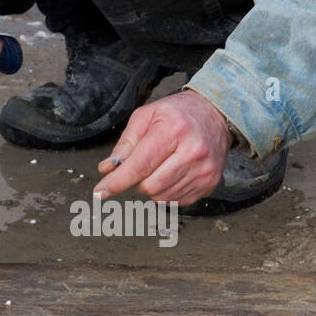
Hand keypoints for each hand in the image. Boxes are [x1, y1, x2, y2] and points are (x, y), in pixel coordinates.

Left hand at [94, 90, 232, 206]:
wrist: (215, 115)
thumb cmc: (177, 114)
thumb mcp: (147, 115)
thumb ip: (126, 143)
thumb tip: (107, 169)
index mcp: (174, 130)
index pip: (140, 165)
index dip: (117, 181)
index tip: (100, 193)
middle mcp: (193, 152)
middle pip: (150, 186)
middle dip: (136, 182)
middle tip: (140, 166)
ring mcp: (204, 171)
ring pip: (161, 197)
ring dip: (151, 187)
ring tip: (160, 166)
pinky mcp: (209, 184)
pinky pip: (176, 201)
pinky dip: (166, 192)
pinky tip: (173, 173)